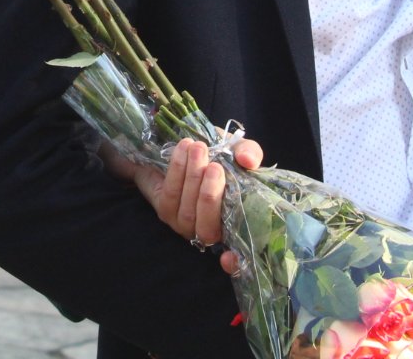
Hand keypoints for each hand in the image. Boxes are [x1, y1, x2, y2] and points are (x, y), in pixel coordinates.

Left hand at [107, 136, 263, 274]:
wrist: (181, 149)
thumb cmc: (215, 156)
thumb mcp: (237, 152)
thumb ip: (248, 154)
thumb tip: (248, 160)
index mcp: (232, 225)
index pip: (235, 259)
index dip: (233, 264)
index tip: (230, 259)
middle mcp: (207, 232)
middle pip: (207, 228)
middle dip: (210, 196)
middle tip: (215, 167)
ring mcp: (183, 225)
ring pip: (187, 210)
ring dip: (192, 178)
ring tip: (198, 150)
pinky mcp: (164, 211)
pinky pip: (170, 194)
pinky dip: (177, 170)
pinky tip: (183, 149)